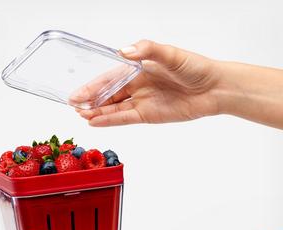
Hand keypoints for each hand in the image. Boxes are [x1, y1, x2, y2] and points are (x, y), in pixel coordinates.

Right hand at [75, 39, 220, 125]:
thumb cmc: (195, 68)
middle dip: (91, 100)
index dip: (93, 86)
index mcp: (139, 68)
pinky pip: (125, 118)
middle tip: (74, 106)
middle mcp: (137, 85)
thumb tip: (125, 51)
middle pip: (108, 94)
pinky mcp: (148, 115)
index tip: (78, 93)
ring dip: (98, 112)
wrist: (213, 89)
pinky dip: (111, 120)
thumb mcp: (171, 54)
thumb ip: (148, 50)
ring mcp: (142, 101)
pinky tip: (97, 122)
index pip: (110, 78)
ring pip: (114, 108)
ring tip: (82, 116)